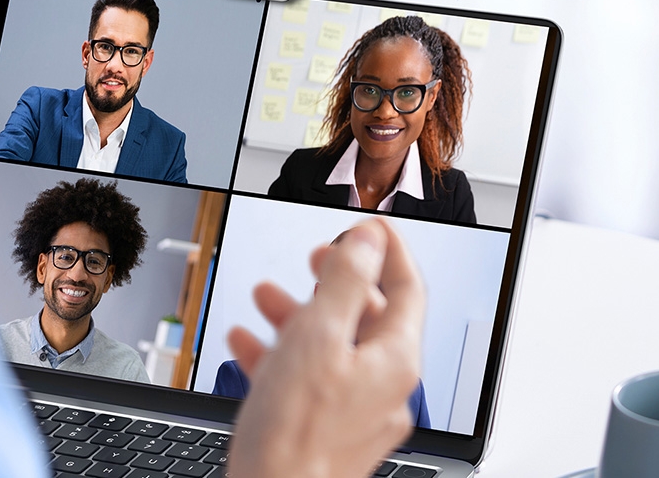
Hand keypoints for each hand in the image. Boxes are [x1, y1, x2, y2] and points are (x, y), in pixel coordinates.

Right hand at [227, 218, 425, 477]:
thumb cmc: (294, 433)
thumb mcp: (318, 336)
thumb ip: (346, 282)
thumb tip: (368, 241)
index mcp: (395, 360)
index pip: (408, 288)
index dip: (388, 250)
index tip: (371, 225)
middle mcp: (386, 387)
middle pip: (369, 316)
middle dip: (335, 281)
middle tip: (315, 256)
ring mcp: (360, 413)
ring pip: (335, 347)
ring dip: (301, 315)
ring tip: (266, 297)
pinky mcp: (331, 433)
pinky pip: (314, 380)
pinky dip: (285, 355)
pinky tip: (250, 345)